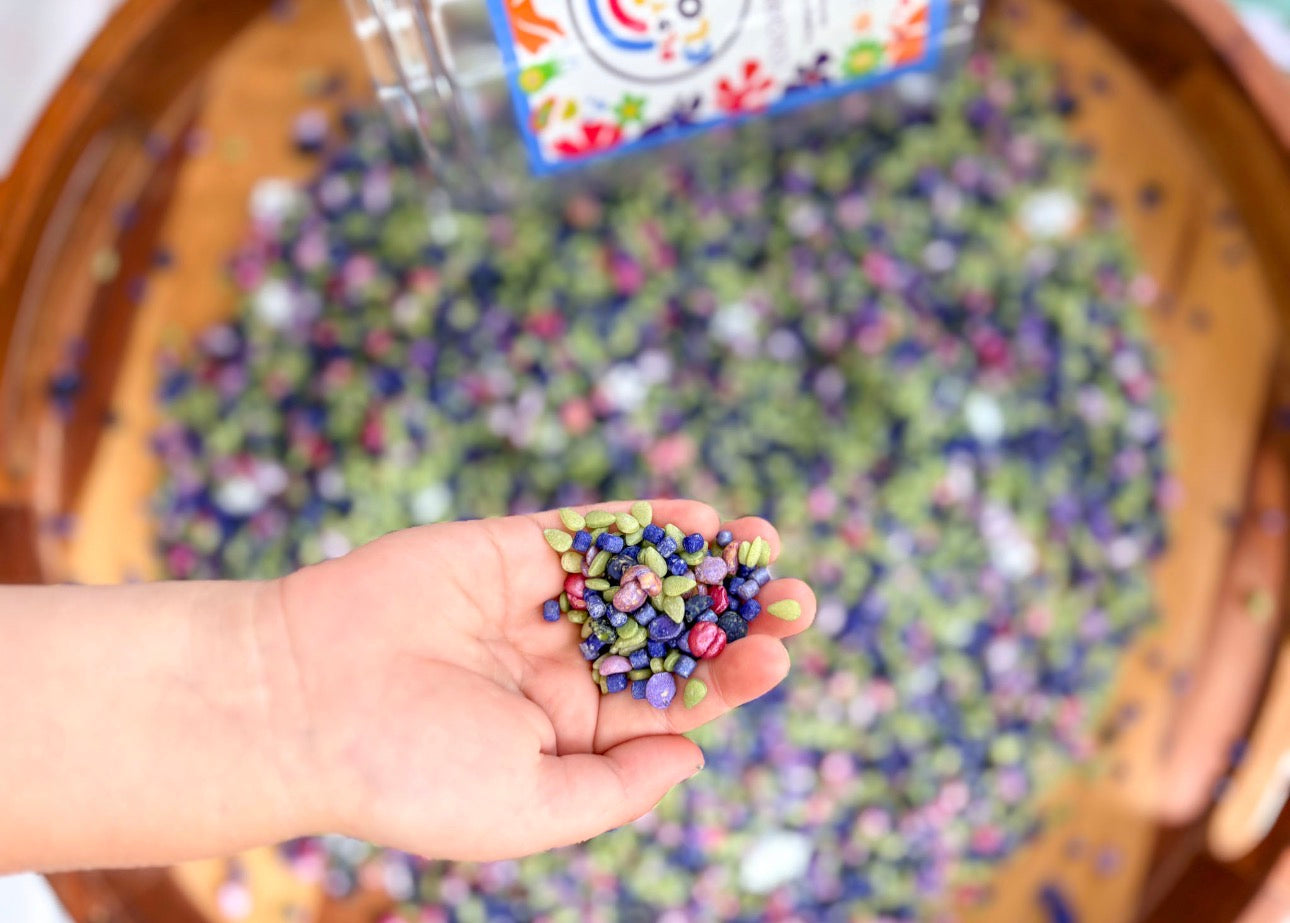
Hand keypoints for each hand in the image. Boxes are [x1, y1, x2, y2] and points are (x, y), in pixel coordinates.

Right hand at [262, 500, 815, 860]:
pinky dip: (643, 522)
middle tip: (796, 596)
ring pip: (635, 577)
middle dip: (730, 616)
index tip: (778, 655)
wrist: (304, 702)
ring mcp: (531, 606)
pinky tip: (700, 516)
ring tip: (765, 545)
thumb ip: (618, 785)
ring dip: (700, 562)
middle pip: (664, 635)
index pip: (667, 702)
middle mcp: (555, 669)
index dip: (727, 678)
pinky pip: (587, 531)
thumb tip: (695, 756)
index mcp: (565, 735)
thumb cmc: (412, 773)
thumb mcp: (533, 808)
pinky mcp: (505, 551)